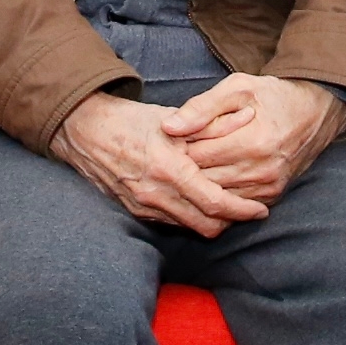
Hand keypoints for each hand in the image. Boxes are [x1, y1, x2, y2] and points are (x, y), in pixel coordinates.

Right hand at [54, 93, 267, 234]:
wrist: (84, 132)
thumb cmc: (131, 121)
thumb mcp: (174, 119)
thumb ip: (213, 125)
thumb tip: (249, 117)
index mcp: (169, 169)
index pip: (215, 203)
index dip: (242, 210)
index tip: (261, 210)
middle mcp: (156, 195)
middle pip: (206, 224)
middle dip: (232, 221)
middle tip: (250, 211)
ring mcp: (144, 207)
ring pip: (190, 227)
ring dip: (213, 221)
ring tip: (230, 208)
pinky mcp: (135, 212)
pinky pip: (172, 223)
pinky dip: (191, 218)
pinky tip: (200, 205)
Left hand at [162, 74, 345, 204]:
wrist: (316, 111)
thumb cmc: (273, 95)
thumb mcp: (238, 87)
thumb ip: (201, 107)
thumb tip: (168, 127)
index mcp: (253, 141)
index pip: (197, 156)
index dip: (179, 147)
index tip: (175, 138)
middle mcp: (262, 169)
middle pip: (204, 180)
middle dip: (186, 167)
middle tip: (178, 152)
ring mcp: (269, 186)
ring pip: (217, 196)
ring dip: (201, 182)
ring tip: (195, 163)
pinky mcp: (273, 195)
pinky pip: (235, 204)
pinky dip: (220, 193)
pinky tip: (212, 178)